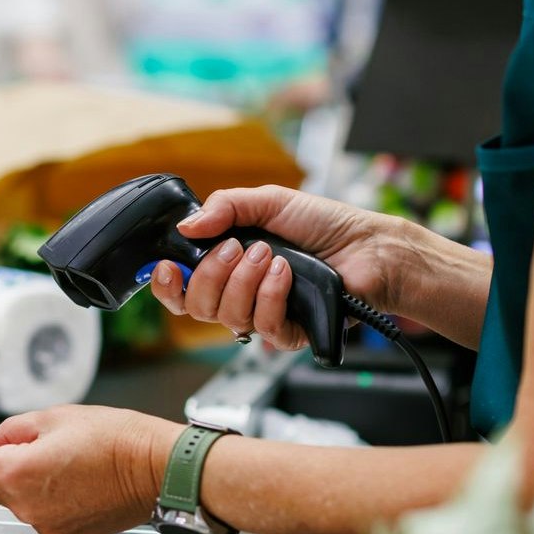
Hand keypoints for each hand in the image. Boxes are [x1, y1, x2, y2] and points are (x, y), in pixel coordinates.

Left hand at [0, 407, 183, 533]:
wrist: (156, 469)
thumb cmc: (113, 438)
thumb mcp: (54, 417)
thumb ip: (9, 431)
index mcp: (17, 473)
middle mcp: (25, 507)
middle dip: (4, 464)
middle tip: (38, 445)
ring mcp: (44, 527)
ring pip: (18, 501)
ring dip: (28, 483)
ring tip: (65, 464)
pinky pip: (40, 516)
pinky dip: (48, 501)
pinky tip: (75, 485)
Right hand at [148, 186, 408, 351]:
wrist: (368, 246)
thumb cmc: (323, 224)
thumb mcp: (269, 201)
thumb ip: (225, 208)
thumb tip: (186, 226)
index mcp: (227, 267)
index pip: (181, 290)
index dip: (166, 285)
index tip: (166, 267)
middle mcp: (240, 295)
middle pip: (197, 307)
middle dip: (211, 274)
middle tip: (237, 247)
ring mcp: (264, 316)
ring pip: (228, 317)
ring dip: (245, 281)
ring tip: (270, 255)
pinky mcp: (290, 333)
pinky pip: (263, 327)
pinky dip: (271, 294)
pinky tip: (285, 273)